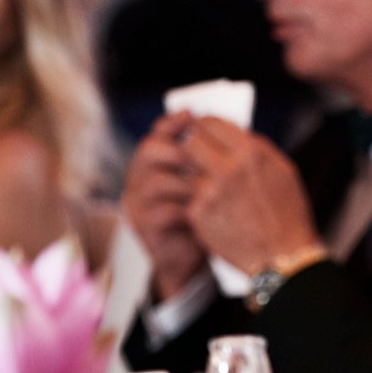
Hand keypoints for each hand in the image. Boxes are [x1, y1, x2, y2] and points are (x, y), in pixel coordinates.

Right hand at [122, 111, 207, 299]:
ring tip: (211, 187)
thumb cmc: (206, 213)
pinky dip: (188, 209)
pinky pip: (163, 212)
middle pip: (149, 150)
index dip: (172, 122)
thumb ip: (209, 157)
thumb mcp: (207, 181)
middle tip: (206, 158)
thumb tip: (233, 129)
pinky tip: (206, 211)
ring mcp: (138, 203)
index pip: (158, 133)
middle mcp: (140, 178)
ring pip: (156, 180)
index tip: (192, 114)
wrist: (196, 258)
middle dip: (181, 150)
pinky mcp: (145, 227)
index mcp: (154, 162)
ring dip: (188, 182)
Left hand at [179, 116, 322, 274]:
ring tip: (214, 187)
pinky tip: (217, 210)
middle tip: (199, 154)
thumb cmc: (287, 214)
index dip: (204, 125)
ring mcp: (209, 193)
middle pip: (190, 142)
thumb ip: (257, 146)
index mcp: (251, 153)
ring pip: (187, 170)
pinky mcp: (198, 215)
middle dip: (194, 146)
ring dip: (196, 175)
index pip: (209, 122)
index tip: (203, 130)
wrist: (282, 256)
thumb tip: (235, 130)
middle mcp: (227, 169)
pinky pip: (190, 197)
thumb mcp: (283, 170)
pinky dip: (199, 201)